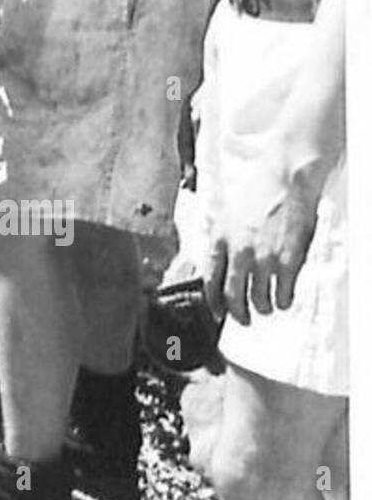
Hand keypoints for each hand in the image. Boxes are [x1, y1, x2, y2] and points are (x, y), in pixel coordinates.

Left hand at [206, 155, 323, 325]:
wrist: (287, 179)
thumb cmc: (258, 193)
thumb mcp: (227, 215)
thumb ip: (221, 242)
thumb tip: (214, 267)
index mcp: (220, 239)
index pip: (210, 281)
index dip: (213, 303)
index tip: (217, 313)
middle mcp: (239, 251)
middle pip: (232, 296)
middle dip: (238, 314)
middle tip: (244, 319)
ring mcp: (264, 257)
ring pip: (259, 299)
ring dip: (263, 308)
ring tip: (267, 307)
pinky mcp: (288, 259)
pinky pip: (283, 292)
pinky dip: (284, 301)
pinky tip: (284, 299)